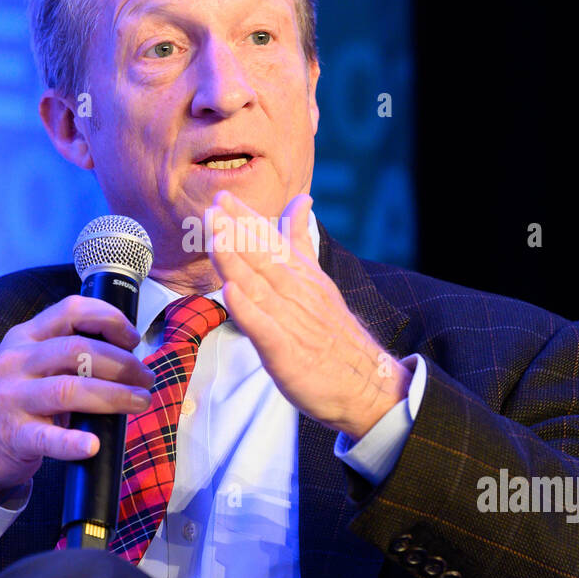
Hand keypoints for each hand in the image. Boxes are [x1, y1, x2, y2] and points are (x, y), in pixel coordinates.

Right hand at [0, 295, 155, 500]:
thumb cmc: (15, 400)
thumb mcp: (30, 364)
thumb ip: (66, 353)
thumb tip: (128, 356)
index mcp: (25, 337)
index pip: (70, 310)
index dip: (109, 319)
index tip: (133, 339)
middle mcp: (16, 362)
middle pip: (77, 350)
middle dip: (121, 363)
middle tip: (145, 379)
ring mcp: (12, 398)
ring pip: (68, 390)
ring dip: (112, 395)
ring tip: (139, 402)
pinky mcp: (13, 434)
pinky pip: (46, 437)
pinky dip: (72, 442)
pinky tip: (93, 445)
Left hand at [208, 190, 412, 439]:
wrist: (366, 382)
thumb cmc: (334, 333)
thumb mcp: (318, 277)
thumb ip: (301, 241)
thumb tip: (301, 202)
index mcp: (302, 276)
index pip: (271, 240)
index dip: (245, 218)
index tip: (223, 195)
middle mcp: (296, 293)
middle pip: (261, 258)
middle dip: (235, 232)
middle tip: (212, 208)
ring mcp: (291, 322)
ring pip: (259, 286)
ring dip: (236, 262)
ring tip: (216, 239)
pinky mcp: (287, 353)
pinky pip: (264, 329)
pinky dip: (248, 311)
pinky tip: (230, 294)